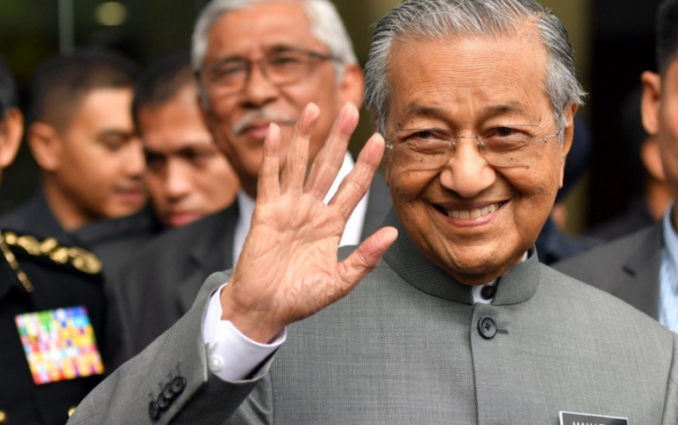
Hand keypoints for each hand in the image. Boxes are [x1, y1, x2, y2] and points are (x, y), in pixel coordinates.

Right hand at [221, 102, 397, 342]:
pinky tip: (278, 132)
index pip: (353, 187)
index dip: (366, 164)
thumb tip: (392, 234)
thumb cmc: (300, 298)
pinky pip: (269, 178)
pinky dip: (273, 156)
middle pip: (329, 166)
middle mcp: (311, 210)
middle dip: (340, 138)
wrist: (264, 309)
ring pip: (299, 164)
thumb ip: (365, 259)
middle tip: (351, 109)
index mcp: (332, 225)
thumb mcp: (339, 282)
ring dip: (306, 136)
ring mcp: (288, 208)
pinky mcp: (265, 212)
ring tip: (314, 107)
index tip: (380, 140)